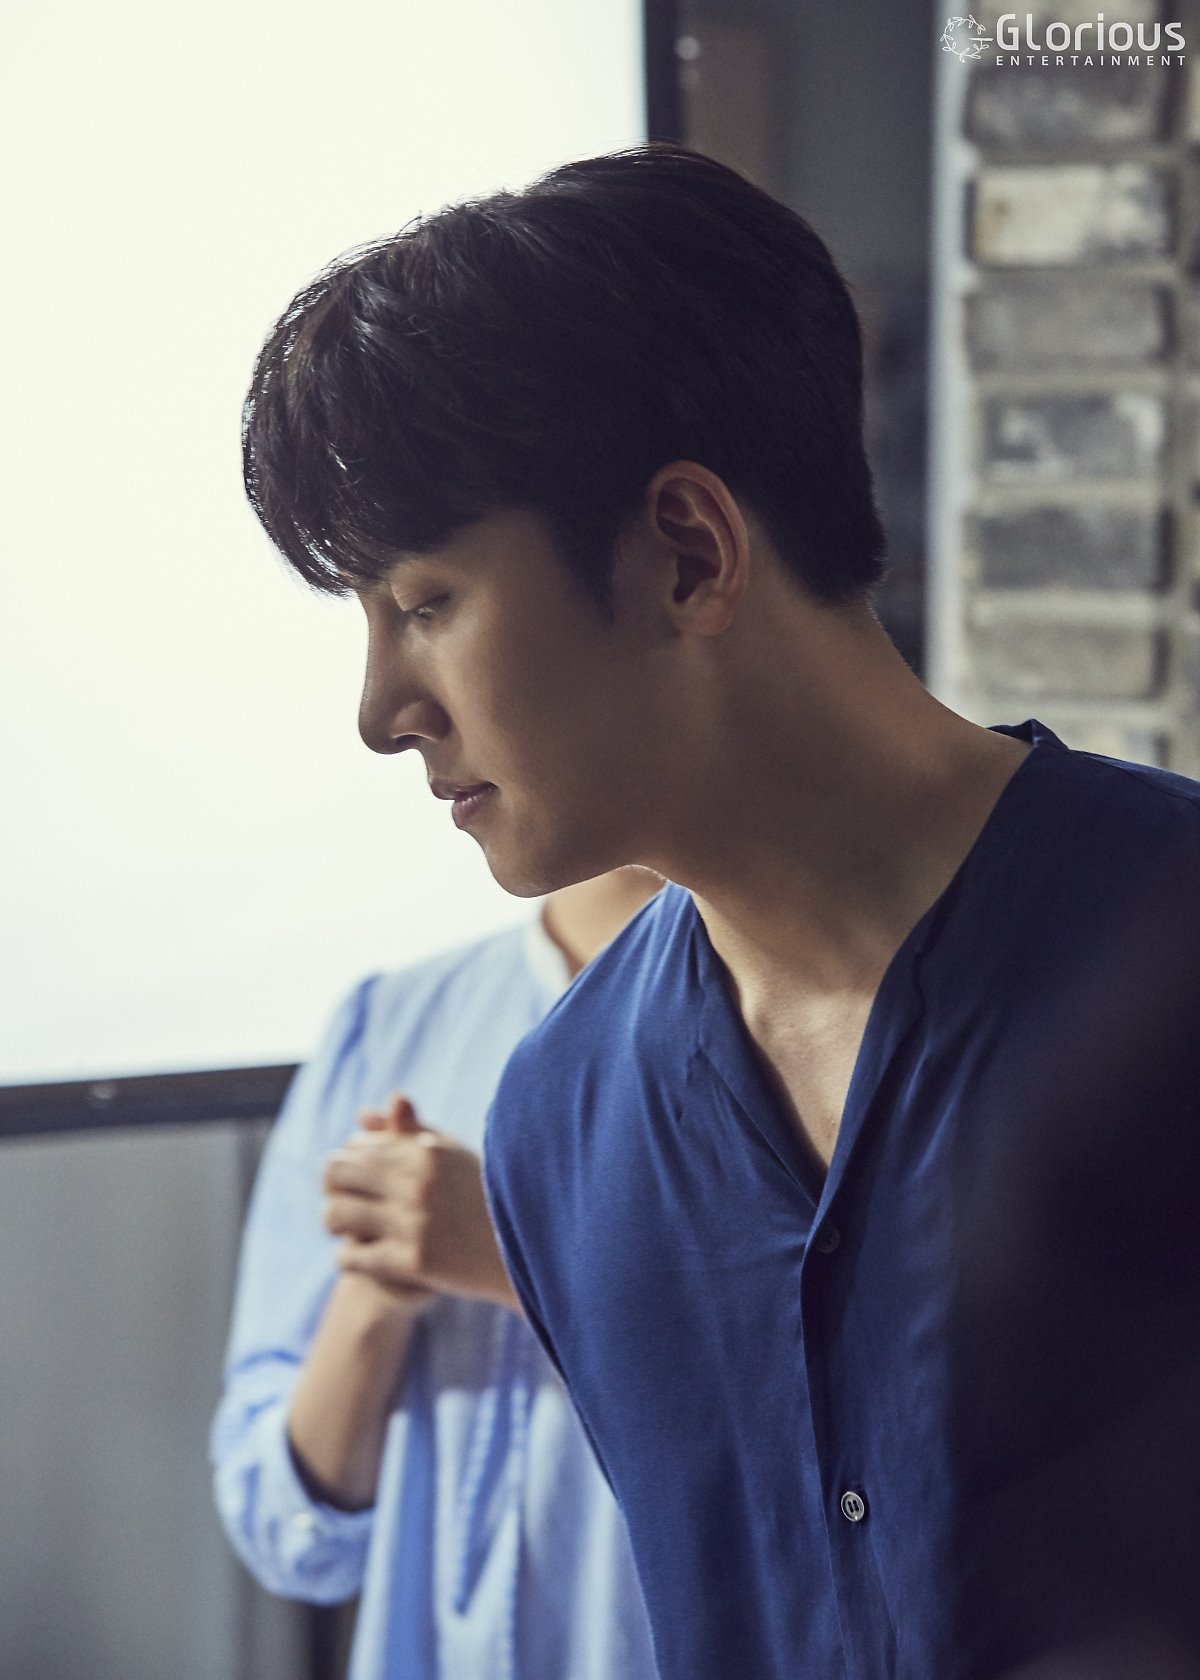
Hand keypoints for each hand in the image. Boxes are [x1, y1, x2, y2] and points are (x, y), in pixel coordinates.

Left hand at [323, 1093, 518, 1310]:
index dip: (348, 1164)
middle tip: (347, 1206)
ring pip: (335, 1216)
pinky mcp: (415, 1261)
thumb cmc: (488, 1196)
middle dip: (334, 1190)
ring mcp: (414, 1221)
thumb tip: (363, 1114)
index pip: (354, 1147)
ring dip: (336, 1224)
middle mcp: (416, 1180)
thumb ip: (408, 1132)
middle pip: (336, 1173)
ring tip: (349, 1232)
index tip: (359, 1181)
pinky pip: (351, 1256)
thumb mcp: (453, 1155)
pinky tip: (364, 1257)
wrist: (529, 1248)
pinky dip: (349, 1257)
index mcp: (425, 1149)